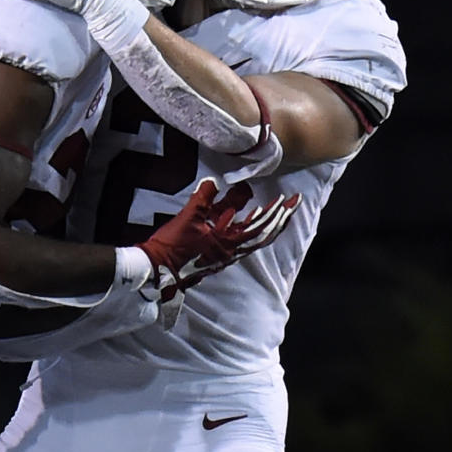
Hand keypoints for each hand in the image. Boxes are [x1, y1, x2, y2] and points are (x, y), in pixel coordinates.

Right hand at [138, 180, 301, 299]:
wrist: (157, 269)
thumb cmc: (172, 247)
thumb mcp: (188, 218)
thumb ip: (203, 198)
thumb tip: (213, 181)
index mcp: (228, 244)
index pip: (261, 228)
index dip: (276, 213)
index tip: (289, 200)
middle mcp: (231, 251)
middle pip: (263, 233)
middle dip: (280, 216)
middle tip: (294, 201)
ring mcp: (224, 253)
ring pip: (253, 236)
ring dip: (267, 221)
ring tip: (278, 206)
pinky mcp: (216, 252)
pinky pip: (239, 237)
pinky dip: (247, 224)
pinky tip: (249, 214)